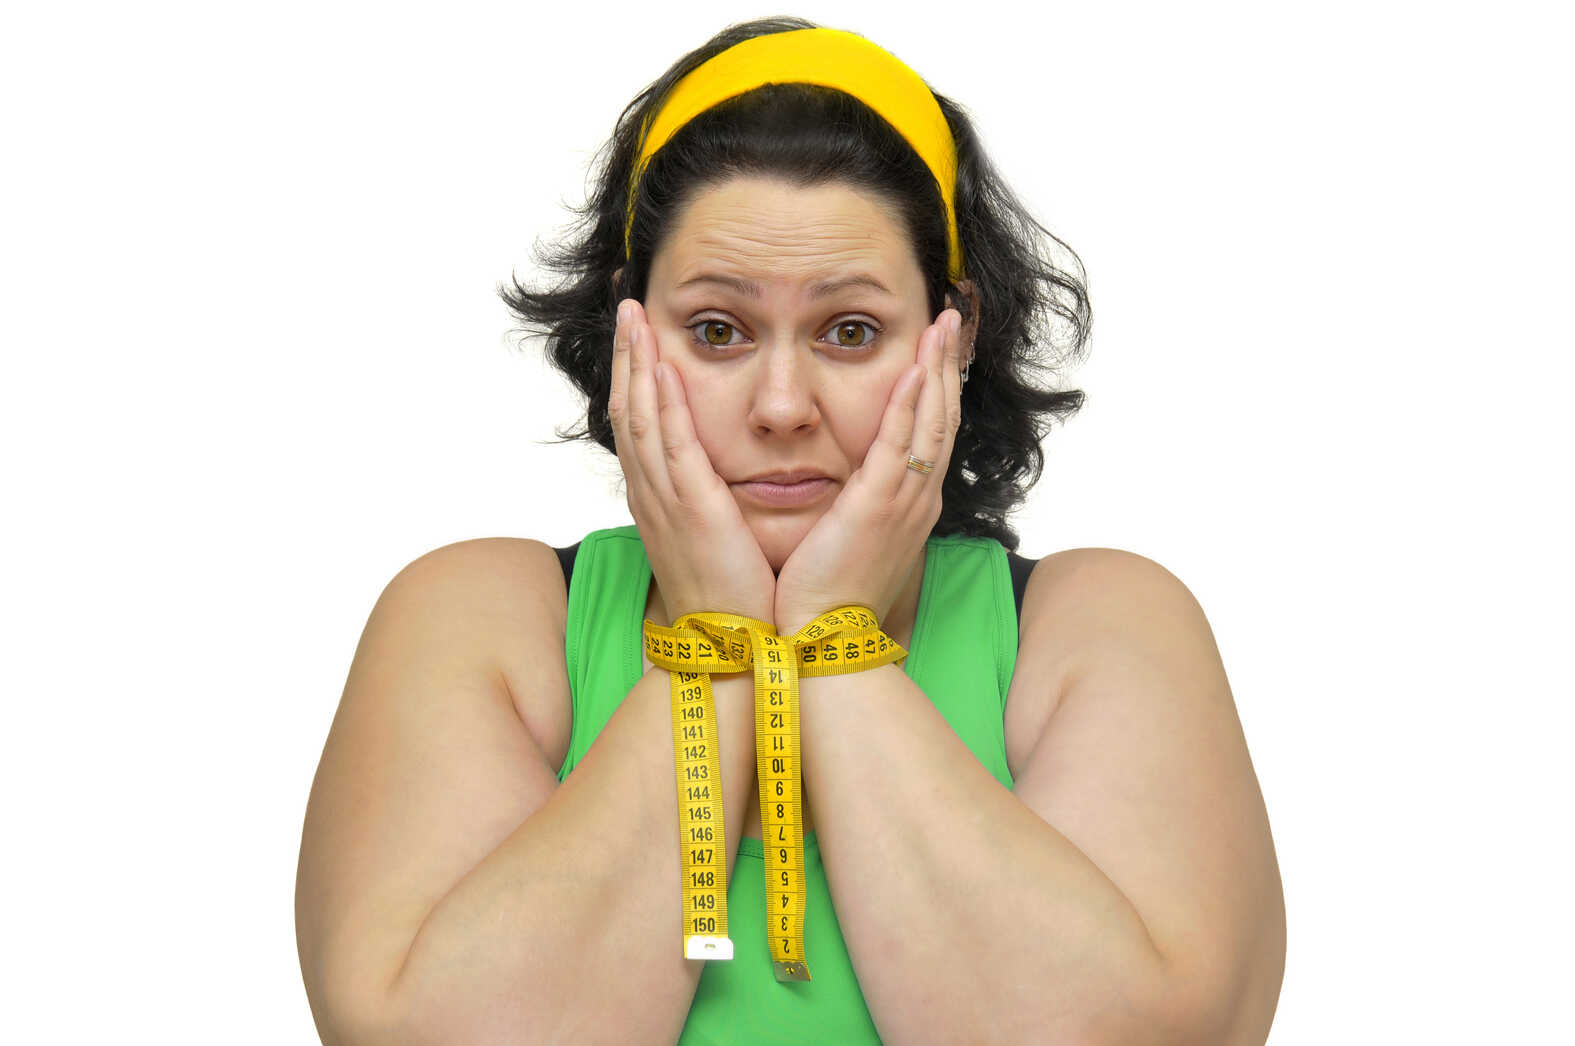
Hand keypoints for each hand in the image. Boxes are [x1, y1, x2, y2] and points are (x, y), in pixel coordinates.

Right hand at [607, 299, 776, 626]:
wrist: (734, 650)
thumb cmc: (735, 599)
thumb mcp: (718, 541)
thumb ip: (714, 504)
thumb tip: (723, 482)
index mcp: (661, 501)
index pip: (640, 425)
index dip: (636, 376)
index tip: (639, 334)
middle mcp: (653, 496)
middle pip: (628, 410)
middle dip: (627, 354)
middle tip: (626, 305)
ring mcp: (665, 502)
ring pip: (639, 419)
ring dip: (636, 363)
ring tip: (634, 316)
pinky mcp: (690, 512)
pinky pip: (670, 447)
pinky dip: (661, 404)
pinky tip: (660, 367)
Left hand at [773, 308, 966, 636]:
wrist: (819, 640)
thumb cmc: (824, 595)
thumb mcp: (847, 539)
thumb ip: (854, 506)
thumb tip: (846, 487)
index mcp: (907, 504)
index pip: (929, 432)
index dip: (935, 386)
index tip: (936, 347)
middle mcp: (917, 499)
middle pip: (941, 417)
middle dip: (947, 364)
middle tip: (952, 318)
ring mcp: (903, 502)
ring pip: (930, 422)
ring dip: (937, 369)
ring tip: (942, 324)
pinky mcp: (878, 508)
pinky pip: (902, 445)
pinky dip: (911, 404)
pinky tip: (915, 369)